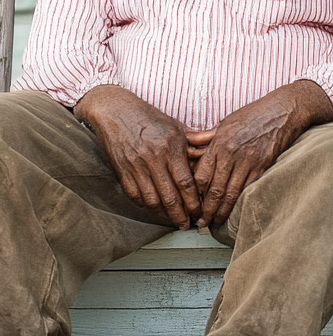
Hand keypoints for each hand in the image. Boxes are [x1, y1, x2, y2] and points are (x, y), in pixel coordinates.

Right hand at [74, 85, 200, 228]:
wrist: (114, 110)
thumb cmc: (149, 117)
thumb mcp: (175, 125)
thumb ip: (196, 139)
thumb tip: (216, 142)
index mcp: (171, 147)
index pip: (186, 181)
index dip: (193, 200)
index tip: (199, 211)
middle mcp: (153, 158)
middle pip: (169, 195)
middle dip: (181, 213)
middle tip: (188, 224)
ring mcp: (135, 165)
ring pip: (151, 199)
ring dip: (164, 214)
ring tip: (174, 221)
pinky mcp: (121, 170)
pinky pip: (135, 195)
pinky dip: (146, 206)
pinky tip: (155, 210)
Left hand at [191, 80, 332, 228]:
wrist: (284, 109)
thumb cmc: (255, 113)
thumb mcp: (227, 123)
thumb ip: (212, 142)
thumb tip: (198, 156)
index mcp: (218, 143)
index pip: (199, 176)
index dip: (193, 195)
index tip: (190, 204)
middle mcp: (231, 153)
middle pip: (213, 190)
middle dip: (205, 210)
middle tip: (199, 222)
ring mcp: (248, 161)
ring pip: (230, 194)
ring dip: (221, 211)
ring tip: (214, 222)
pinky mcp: (264, 165)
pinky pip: (248, 189)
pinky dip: (240, 203)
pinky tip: (234, 211)